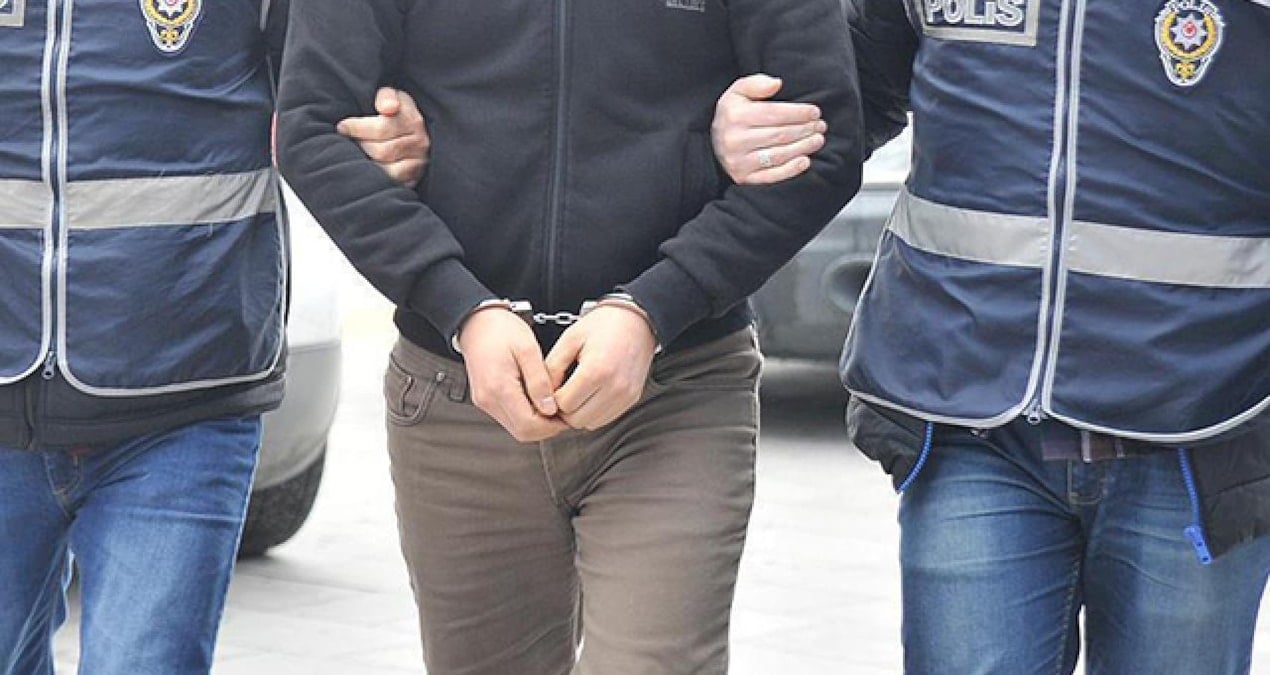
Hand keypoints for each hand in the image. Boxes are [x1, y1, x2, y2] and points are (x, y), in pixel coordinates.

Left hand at [336, 87, 429, 187]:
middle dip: (361, 146)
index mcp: (413, 121)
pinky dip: (376, 177)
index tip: (342, 127)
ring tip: (359, 154)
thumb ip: (387, 97)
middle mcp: (419, 144)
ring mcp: (418, 164)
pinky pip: (392, 183)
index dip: (357, 128)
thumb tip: (388, 108)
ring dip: (367, 162)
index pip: (382, 128)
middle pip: (382, 151)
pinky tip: (367, 168)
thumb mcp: (392, 97)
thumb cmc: (397, 113)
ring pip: (386, 170)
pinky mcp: (414, 179)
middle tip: (350, 142)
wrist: (416, 132)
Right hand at [457, 308, 569, 442]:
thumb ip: (540, 382)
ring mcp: (485, 402)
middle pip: (523, 432)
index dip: (552, 426)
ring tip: (551, 403)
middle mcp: (489, 400)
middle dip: (547, 427)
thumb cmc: (501, 330)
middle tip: (563, 412)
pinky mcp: (485, 400)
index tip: (567, 415)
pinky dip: (526, 415)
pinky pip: (509, 418)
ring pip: (516, 428)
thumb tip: (550, 409)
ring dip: (537, 422)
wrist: (477, 322)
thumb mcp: (528, 350)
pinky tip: (536, 400)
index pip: (529, 426)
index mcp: (499, 388)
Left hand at [545, 305, 657, 430]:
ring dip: (579, 413)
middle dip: (564, 408)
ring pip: (590, 423)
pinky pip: (605, 419)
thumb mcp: (570, 338)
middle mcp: (614, 387)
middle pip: (576, 419)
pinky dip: (594, 412)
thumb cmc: (604, 325)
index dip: (552, 398)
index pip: (564, 404)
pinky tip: (591, 395)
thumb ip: (553, 367)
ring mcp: (625, 395)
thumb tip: (544, 392)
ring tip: (577, 392)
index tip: (553, 387)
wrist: (636, 320)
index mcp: (596, 370)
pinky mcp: (631, 399)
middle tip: (562, 392)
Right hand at [712, 74, 826, 185]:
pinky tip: (805, 161)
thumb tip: (776, 84)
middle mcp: (735, 140)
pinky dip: (790, 170)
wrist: (712, 143)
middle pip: (779, 135)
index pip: (774, 114)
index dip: (798, 113)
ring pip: (778, 155)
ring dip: (803, 147)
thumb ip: (756, 83)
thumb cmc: (732, 115)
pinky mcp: (743, 178)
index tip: (815, 112)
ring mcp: (739, 162)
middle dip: (805, 130)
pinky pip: (771, 176)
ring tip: (817, 140)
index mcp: (735, 116)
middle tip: (820, 126)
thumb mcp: (738, 92)